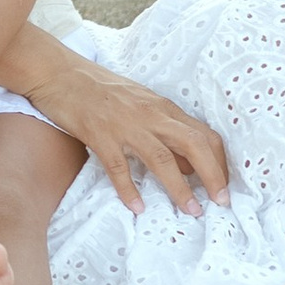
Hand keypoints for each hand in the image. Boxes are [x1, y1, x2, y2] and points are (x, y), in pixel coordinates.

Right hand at [46, 59, 228, 215]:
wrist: (59, 73)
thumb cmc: (100, 89)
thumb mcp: (140, 103)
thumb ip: (164, 129)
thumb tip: (186, 165)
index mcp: (163, 107)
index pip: (204, 134)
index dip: (220, 162)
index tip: (225, 186)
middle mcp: (150, 115)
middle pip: (193, 145)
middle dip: (212, 175)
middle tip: (221, 202)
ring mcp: (125, 125)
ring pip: (162, 159)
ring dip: (180, 188)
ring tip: (191, 211)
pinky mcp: (100, 135)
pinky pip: (119, 168)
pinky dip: (129, 190)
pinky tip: (137, 207)